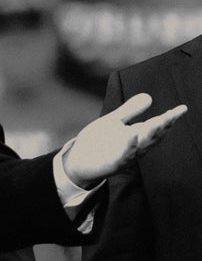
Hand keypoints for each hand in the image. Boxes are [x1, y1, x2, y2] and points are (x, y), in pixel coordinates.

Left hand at [64, 93, 186, 187]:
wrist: (78, 161)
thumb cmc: (97, 142)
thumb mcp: (114, 121)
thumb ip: (131, 111)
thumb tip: (149, 96)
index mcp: (136, 135)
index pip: (156, 126)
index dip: (169, 118)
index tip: (182, 108)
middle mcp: (134, 146)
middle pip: (152, 136)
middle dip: (164, 125)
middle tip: (174, 114)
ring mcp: (124, 156)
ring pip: (141, 146)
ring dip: (150, 134)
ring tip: (160, 121)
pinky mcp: (112, 164)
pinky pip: (123, 156)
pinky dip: (129, 145)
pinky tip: (133, 134)